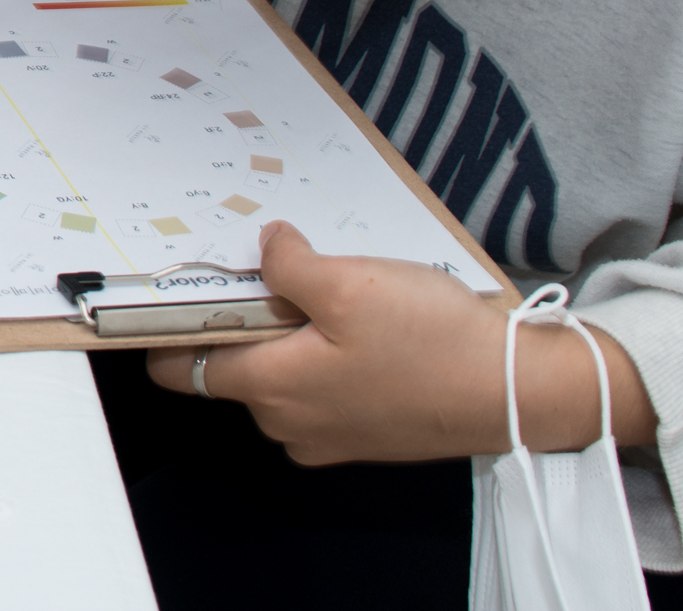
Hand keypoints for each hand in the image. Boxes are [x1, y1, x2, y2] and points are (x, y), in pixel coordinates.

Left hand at [147, 221, 655, 459]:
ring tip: (322, 293)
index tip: (169, 290)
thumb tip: (264, 248)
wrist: (516, 394)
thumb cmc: (430, 340)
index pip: (178, 369)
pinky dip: (322, 357)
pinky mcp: (363, 433)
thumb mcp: (350, 283)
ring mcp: (326, 435)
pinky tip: (357, 325)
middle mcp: (287, 423)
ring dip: (286, 337)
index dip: (166, 329)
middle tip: (266, 272)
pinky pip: (318, 389)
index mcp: (269, 389)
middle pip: (230, 366)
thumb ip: (288, 266)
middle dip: (239, 322)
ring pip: (277, 376)